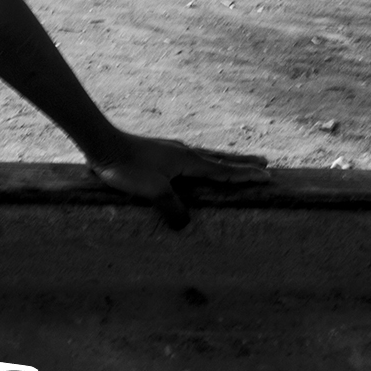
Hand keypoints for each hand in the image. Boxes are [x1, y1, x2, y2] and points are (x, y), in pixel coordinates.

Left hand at [88, 132, 269, 229]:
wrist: (102, 144)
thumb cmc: (127, 167)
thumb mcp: (153, 191)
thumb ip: (172, 208)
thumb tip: (186, 226)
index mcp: (188, 161)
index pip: (225, 171)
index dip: (246, 176)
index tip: (268, 177)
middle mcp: (184, 152)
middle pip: (221, 159)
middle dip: (243, 163)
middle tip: (266, 163)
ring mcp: (172, 150)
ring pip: (207, 156)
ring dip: (226, 160)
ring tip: (238, 161)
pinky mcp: (159, 153)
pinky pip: (191, 158)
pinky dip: (205, 160)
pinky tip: (196, 162)